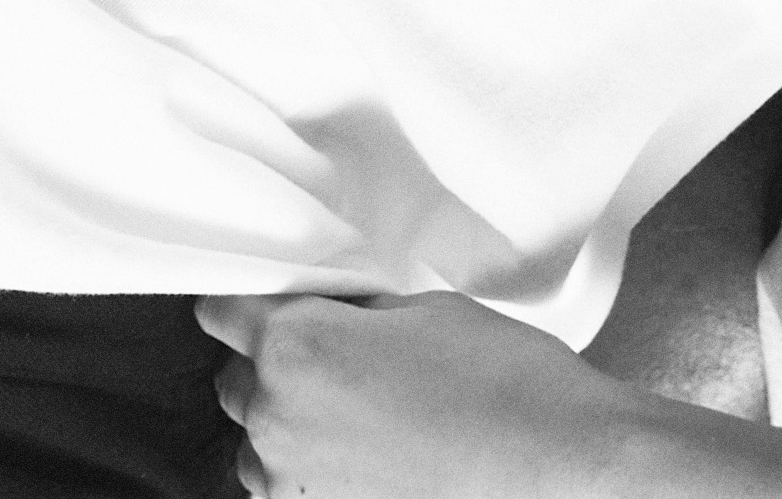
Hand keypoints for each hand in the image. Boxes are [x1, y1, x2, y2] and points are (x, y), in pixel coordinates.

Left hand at [198, 289, 647, 498]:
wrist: (556, 463)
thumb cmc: (502, 381)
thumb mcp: (421, 310)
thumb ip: (353, 313)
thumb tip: (330, 315)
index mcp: (296, 347)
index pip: (225, 312)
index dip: (246, 301)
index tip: (263, 301)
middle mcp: (277, 419)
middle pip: (234, 379)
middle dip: (272, 361)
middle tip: (334, 352)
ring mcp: (294, 484)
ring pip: (257, 441)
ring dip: (287, 422)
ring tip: (357, 411)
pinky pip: (289, 487)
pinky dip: (313, 469)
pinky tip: (368, 453)